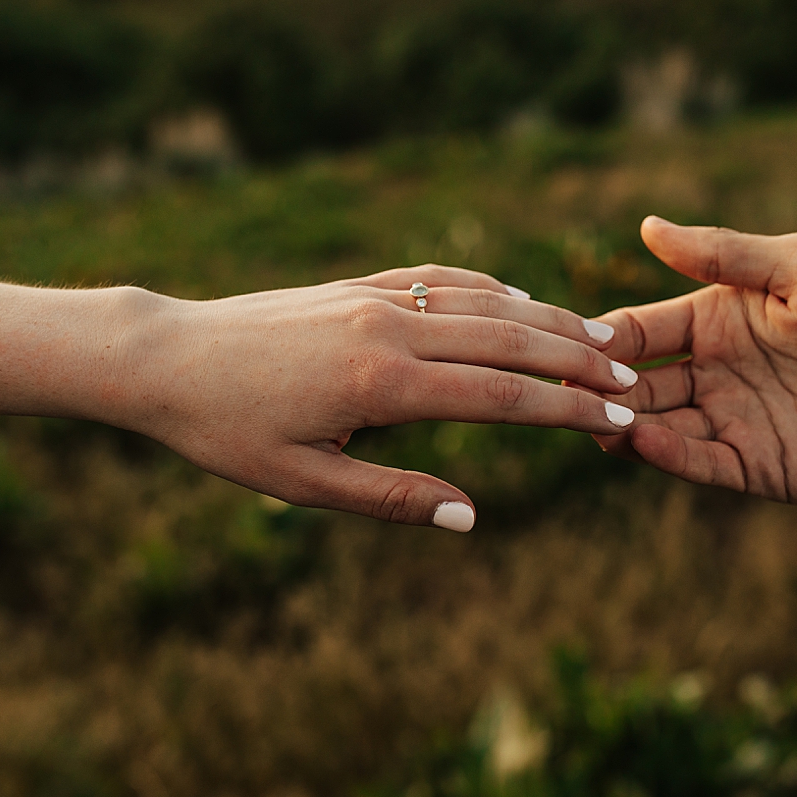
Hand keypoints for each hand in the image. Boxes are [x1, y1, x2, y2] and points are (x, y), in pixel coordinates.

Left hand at [119, 265, 639, 528]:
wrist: (166, 357)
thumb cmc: (227, 431)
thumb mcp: (302, 484)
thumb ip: (391, 498)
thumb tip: (470, 516)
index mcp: (383, 386)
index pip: (501, 396)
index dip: (565, 409)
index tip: (616, 418)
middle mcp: (391, 330)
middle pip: (509, 339)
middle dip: (575, 361)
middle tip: (629, 379)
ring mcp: (377, 299)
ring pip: (484, 303)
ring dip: (547, 319)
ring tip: (598, 337)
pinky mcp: (360, 285)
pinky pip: (442, 280)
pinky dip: (491, 289)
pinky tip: (519, 300)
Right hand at [590, 218, 796, 502]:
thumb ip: (723, 252)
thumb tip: (648, 224)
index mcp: (719, 320)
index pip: (642, 330)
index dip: (604, 337)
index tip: (567, 342)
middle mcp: (718, 373)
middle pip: (638, 383)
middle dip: (601, 387)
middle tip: (565, 390)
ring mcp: (736, 423)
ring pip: (659, 428)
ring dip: (623, 424)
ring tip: (594, 418)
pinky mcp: (759, 468)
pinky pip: (701, 464)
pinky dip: (667, 456)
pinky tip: (641, 440)